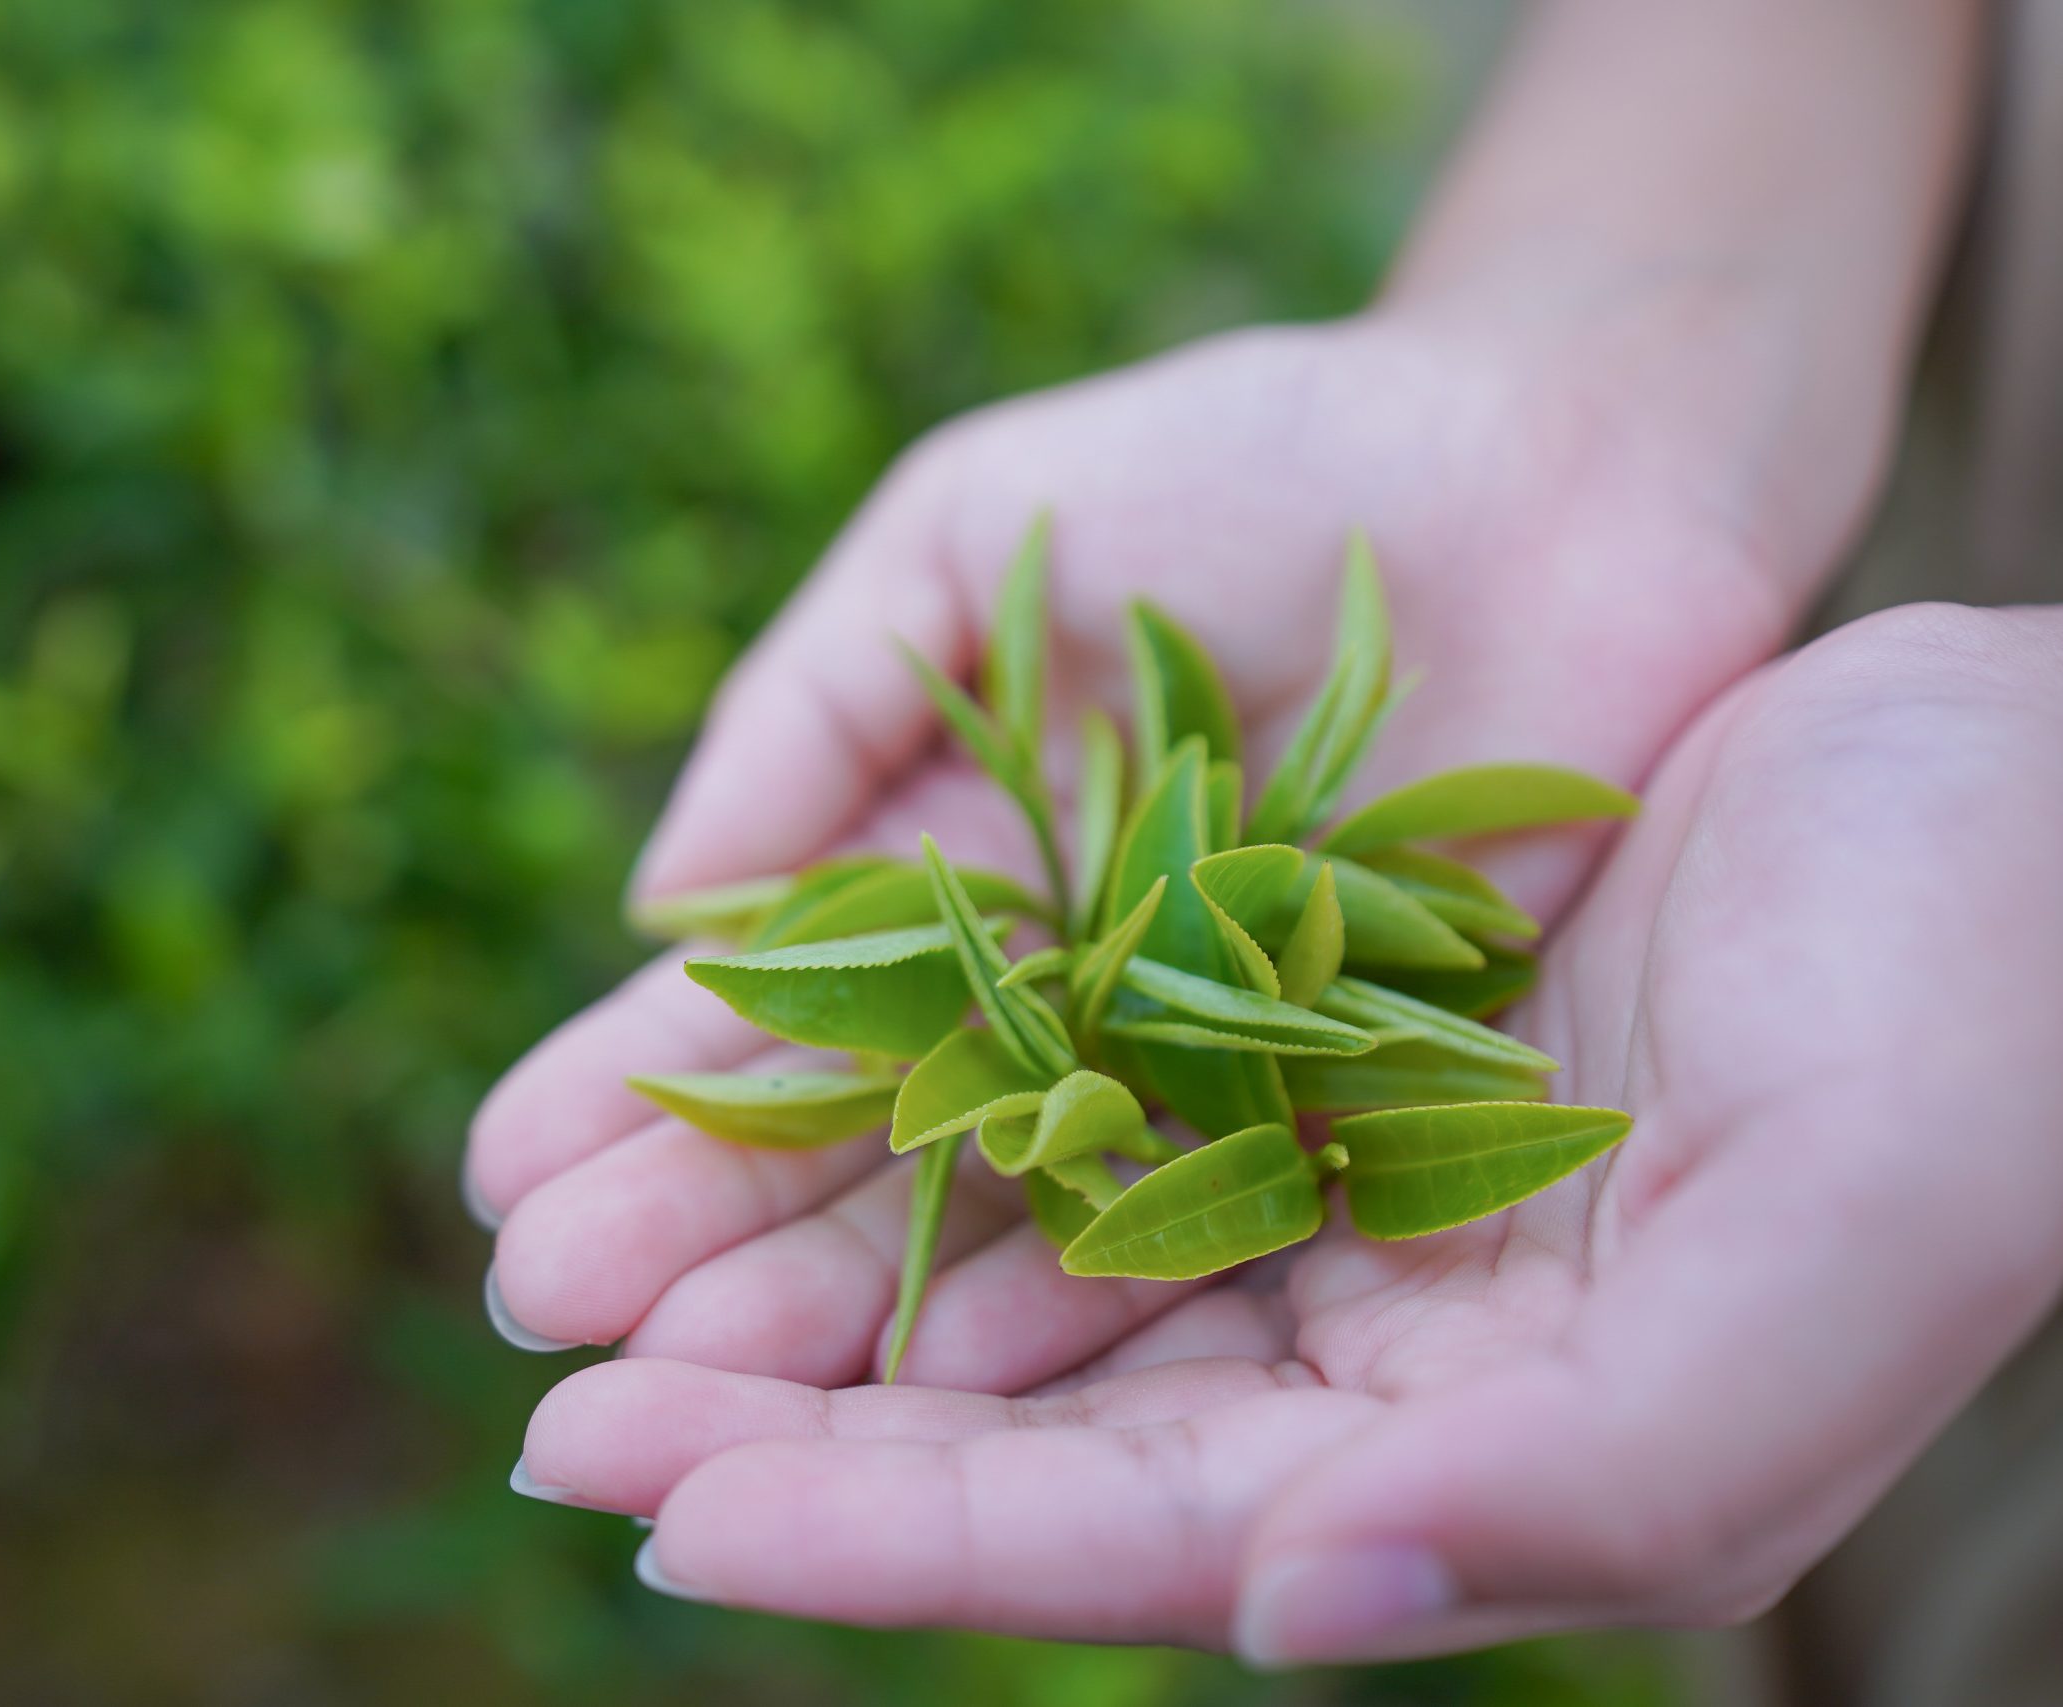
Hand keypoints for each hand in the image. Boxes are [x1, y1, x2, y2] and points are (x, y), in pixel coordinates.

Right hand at [468, 305, 1814, 1373]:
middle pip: (856, 1138)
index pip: (769, 1002)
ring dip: (834, 1314)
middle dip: (697, 1238)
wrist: (1554, 466)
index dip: (635, 1091)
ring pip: (994, 1213)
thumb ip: (820, 701)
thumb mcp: (977, 527)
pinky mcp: (1345, 1100)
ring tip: (686, 1398)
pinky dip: (1058, 1301)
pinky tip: (925, 1385)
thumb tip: (658, 901)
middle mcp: (1057, 988)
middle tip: (553, 1336)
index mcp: (953, 858)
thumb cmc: (1256, 461)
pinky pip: (1186, 1216)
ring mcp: (1195, 1060)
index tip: (507, 1182)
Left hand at [514, 602, 2062, 1658]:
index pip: (1144, 1540)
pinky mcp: (1310, 1034)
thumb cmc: (1983, 1010)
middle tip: (552, 1409)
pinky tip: (777, 1082)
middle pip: (1036, 1420)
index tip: (668, 1520)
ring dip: (812, 1269)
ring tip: (588, 1269)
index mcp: (1488, 1458)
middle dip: (791, 1428)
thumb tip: (1283, 1615)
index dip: (904, 1541)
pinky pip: (1071, 1081)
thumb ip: (1598, 1478)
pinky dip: (919, 1097)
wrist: (2031, 786)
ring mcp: (1333, 1191)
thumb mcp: (1848, 1254)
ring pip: (1021, 1259)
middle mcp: (1385, 1355)